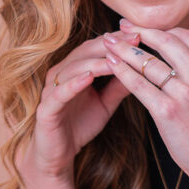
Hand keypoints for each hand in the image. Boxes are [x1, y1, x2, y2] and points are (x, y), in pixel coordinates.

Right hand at [23, 31, 137, 181]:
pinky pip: (60, 93)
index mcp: (75, 68)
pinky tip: (89, 78)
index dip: (118, 40)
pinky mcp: (46, 108)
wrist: (58, 154)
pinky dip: (74, 84)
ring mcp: (51, 89)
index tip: (140, 34)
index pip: (97, 47)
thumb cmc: (81, 124)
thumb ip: (119, 86)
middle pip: (86, 52)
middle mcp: (61, 73)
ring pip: (74, 68)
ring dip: (96, 62)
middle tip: (134, 39)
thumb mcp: (106, 103)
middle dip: (111, 44)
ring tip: (117, 57)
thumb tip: (141, 69)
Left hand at [102, 21, 188, 188]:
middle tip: (121, 28)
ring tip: (109, 44)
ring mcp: (185, 94)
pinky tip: (111, 65)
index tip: (144, 27)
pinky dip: (122, 71)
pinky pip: (139, 85)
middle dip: (139, 31)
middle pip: (165, 42)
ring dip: (124, 49)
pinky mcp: (168, 112)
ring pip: (148, 62)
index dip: (161, 29)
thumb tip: (177, 61)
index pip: (186, 37)